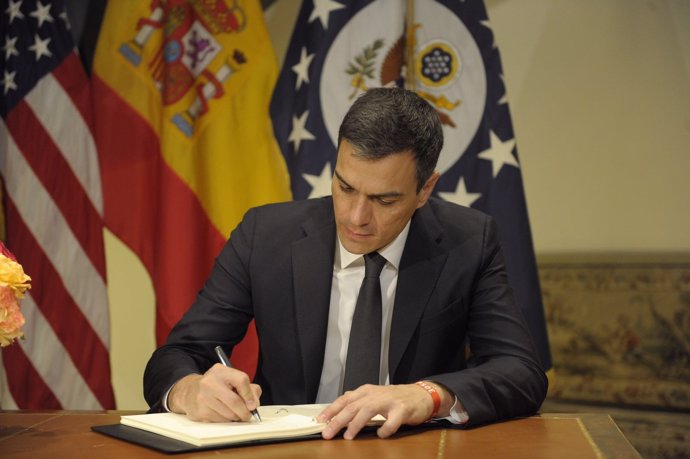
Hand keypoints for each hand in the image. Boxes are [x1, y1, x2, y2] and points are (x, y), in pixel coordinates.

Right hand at [168, 364, 261, 421]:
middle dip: (245, 412)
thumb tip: (254, 404)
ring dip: (236, 417)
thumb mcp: (231, 379)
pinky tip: (223, 414)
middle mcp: (210, 383)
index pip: (241, 380)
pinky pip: (220, 421)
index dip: (250, 394)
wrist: (190, 391)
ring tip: (234, 413)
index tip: (253, 405)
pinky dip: (226, 420)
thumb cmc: (216, 385)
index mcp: (221, 371)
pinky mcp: (200, 411)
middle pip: (235, 401)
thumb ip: (248, 388)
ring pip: (228, 414)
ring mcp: (203, 398)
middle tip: (248, 415)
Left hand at [316, 383, 445, 439]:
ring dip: (356, 424)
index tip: (320, 421)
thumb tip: (337, 411)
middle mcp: (375, 394)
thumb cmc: (395, 398)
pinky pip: (392, 421)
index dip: (331, 410)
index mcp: (366, 391)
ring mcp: (389, 401)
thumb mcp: (374, 396)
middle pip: (352, 406)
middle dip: (338, 420)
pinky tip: (380, 435)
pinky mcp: (402, 409)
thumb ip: (357, 402)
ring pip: (368, 411)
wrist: (421, 395)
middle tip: (328, 433)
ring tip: (349, 435)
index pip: (345, 400)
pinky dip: (385, 429)